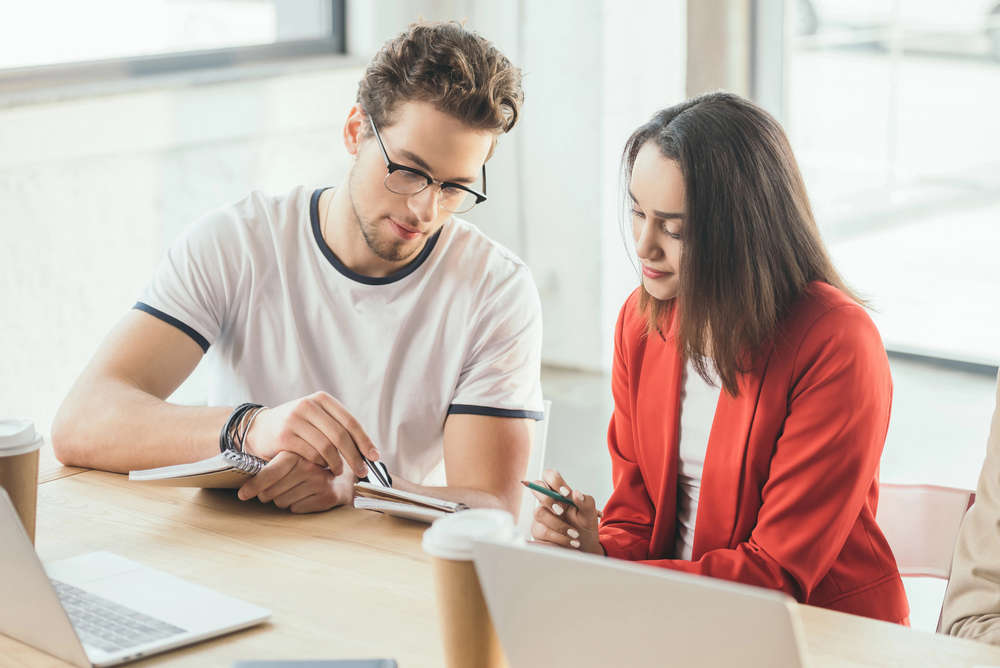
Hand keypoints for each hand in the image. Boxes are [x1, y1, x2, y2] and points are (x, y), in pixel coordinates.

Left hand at [237, 451, 354, 512]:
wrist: (344, 471)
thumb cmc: (309, 465)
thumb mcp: (291, 458)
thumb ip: (271, 465)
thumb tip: (246, 486)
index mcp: (297, 453)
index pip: (270, 472)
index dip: (254, 485)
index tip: (242, 494)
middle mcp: (309, 466)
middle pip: (272, 491)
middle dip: (268, 493)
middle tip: (275, 488)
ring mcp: (320, 482)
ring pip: (282, 502)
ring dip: (283, 500)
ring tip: (295, 490)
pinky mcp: (328, 497)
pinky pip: (297, 509)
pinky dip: (297, 506)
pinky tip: (306, 496)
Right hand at [243, 392, 378, 477]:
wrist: (259, 429)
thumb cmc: (296, 427)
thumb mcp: (316, 418)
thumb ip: (337, 427)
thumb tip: (368, 449)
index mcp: (321, 399)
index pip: (350, 421)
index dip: (364, 441)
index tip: (374, 457)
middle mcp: (308, 405)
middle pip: (340, 436)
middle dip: (354, 457)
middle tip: (362, 472)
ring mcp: (294, 420)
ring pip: (326, 447)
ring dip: (336, 464)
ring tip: (338, 471)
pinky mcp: (284, 437)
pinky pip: (311, 455)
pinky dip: (320, 465)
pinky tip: (321, 469)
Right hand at [529, 469, 602, 554]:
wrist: (584, 545)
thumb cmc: (584, 524)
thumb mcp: (590, 513)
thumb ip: (586, 502)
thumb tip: (576, 494)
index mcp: (559, 492)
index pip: (549, 476)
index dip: (554, 481)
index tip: (565, 493)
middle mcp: (547, 501)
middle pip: (537, 490)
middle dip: (548, 500)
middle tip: (561, 511)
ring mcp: (541, 515)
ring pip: (540, 513)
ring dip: (558, 524)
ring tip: (575, 534)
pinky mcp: (538, 530)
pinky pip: (543, 531)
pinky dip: (559, 537)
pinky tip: (571, 541)